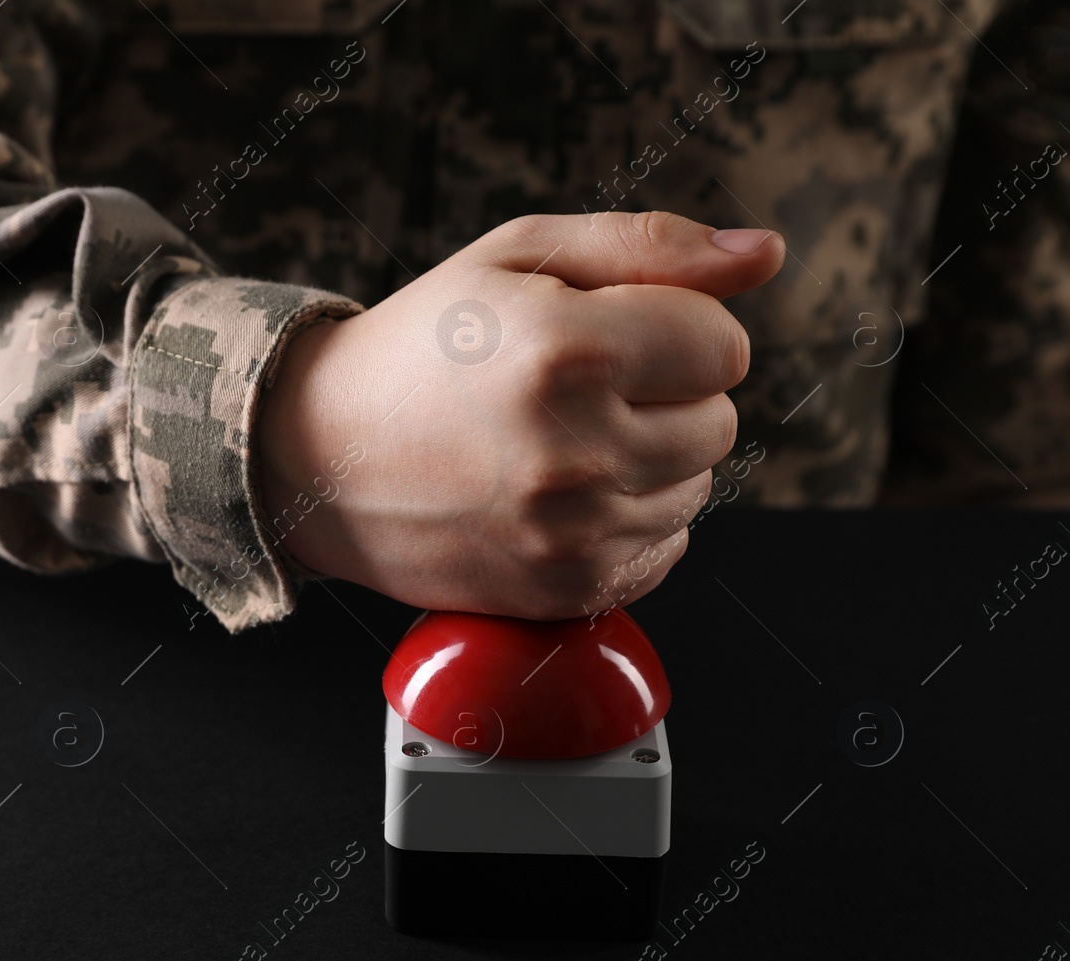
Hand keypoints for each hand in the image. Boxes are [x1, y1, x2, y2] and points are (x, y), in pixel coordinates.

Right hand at [255, 211, 784, 618]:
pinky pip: (667, 548)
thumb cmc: (421, 344)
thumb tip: (765, 253)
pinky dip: (631, 520)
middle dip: (666, 392)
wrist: (318, 454)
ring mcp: (571, 534)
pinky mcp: (564, 589)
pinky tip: (561, 494)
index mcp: (566, 351)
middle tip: (576, 387)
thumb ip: (651, 246)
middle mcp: (575, 452)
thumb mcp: (517, 257)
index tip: (610, 331)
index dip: (674, 327)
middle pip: (720, 420)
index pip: (725, 345)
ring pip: (698, 486)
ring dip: (650, 458)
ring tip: (559, 439)